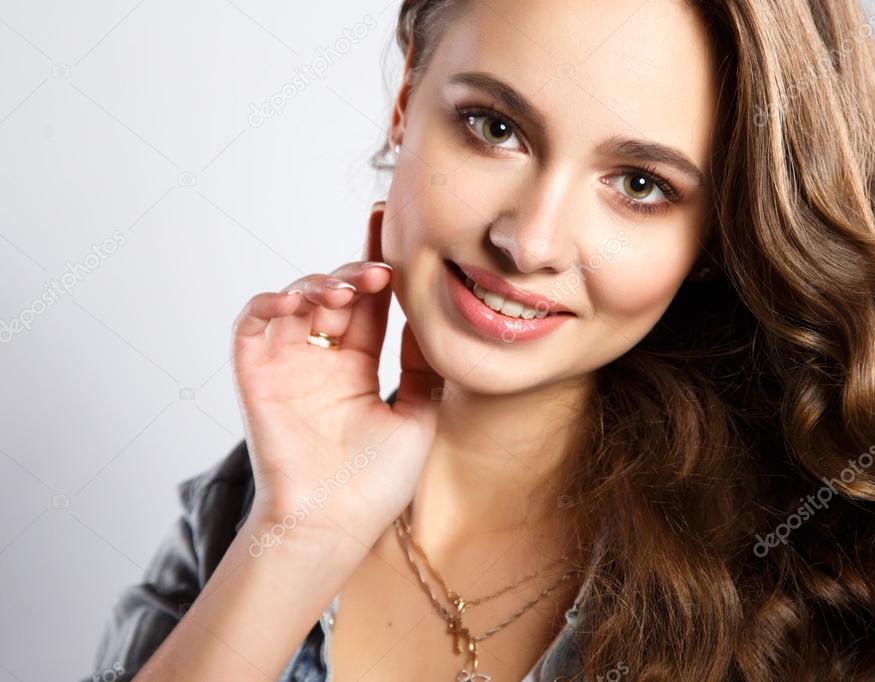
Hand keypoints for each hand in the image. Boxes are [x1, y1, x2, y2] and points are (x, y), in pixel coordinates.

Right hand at [229, 202, 442, 561]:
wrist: (335, 523)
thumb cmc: (377, 482)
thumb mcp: (419, 413)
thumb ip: (423, 365)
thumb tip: (433, 316)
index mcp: (357, 366)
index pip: (368, 302)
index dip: (379, 265)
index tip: (394, 227)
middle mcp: (322, 359)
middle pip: (335, 292)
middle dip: (356, 272)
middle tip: (380, 271)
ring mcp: (288, 364)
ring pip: (297, 299)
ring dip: (321, 283)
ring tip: (349, 290)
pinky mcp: (256, 374)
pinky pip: (253, 323)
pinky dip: (270, 302)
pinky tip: (298, 300)